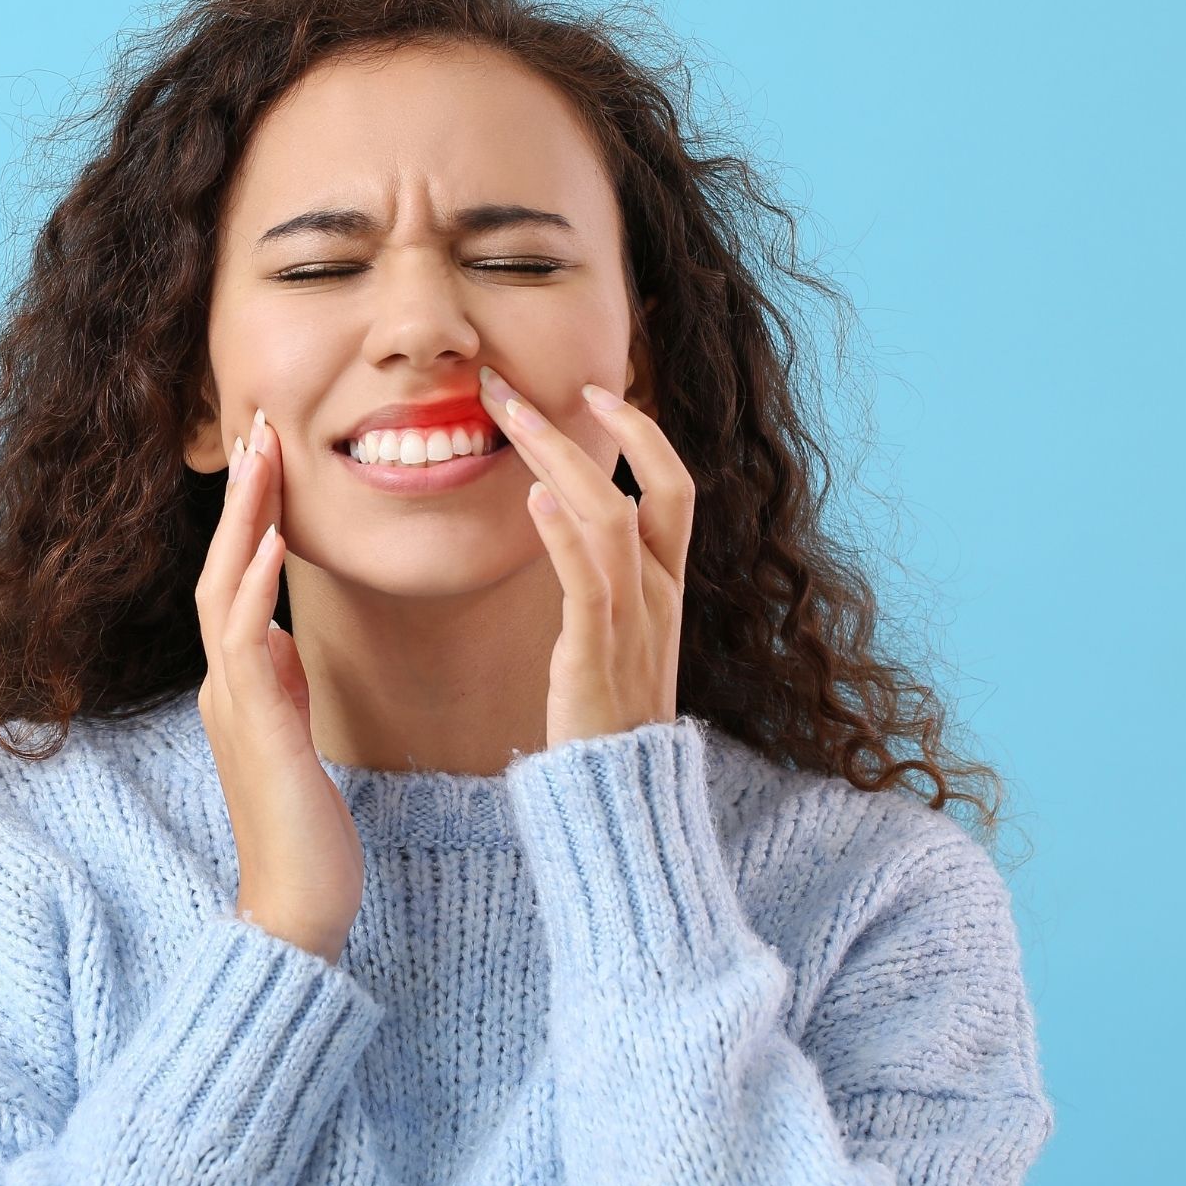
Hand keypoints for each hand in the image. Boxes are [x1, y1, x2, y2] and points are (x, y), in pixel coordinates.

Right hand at [192, 406, 364, 965]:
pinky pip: (244, 645)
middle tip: (260, 423)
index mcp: (240, 682)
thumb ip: (281, 685)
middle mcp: (226, 684)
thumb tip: (277, 637)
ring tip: (263, 455)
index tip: (272, 454)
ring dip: (243, 520)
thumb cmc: (307, 831)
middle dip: (242, 495)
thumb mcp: (296, 739)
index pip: (237, 578)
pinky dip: (254, 589)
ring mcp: (232, 704)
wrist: (298, 909)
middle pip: (220, 566)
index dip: (251, 514)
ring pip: (222, 590)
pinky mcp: (254, 730)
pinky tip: (271, 545)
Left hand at [477, 364, 693, 750]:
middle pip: (651, 486)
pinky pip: (588, 581)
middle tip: (517, 387)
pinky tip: (532, 494)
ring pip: (613, 519)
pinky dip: (562, 533)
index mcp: (669, 588)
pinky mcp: (595, 654)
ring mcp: (635, 623)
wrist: (622, 799)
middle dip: (592, 426)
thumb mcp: (617, 640)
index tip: (596, 390)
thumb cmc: (607, 719)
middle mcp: (661, 596)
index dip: (643, 433)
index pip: (675, 488)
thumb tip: (566, 530)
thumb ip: (603, 585)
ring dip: (560, 460)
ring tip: (510, 418)